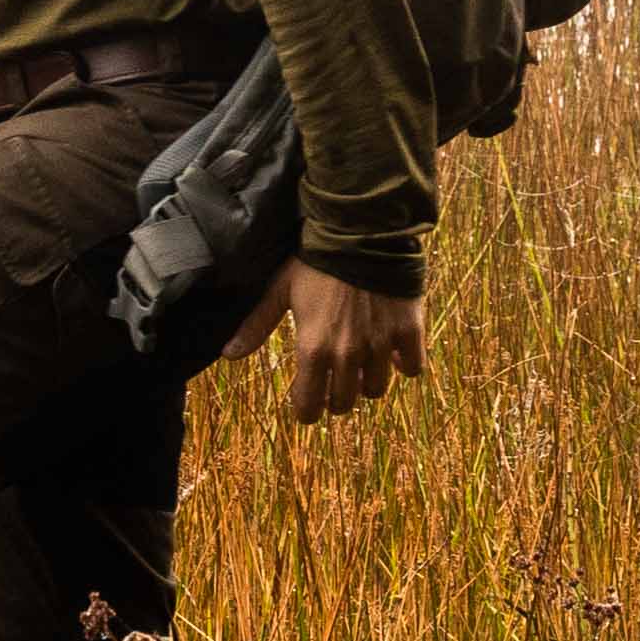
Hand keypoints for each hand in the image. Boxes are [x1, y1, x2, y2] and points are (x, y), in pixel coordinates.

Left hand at [223, 261, 427, 425]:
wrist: (362, 231)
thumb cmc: (317, 260)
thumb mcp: (281, 290)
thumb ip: (257, 325)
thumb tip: (227, 354)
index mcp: (313, 349)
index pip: (309, 407)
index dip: (306, 409)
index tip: (308, 402)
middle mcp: (347, 354)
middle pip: (343, 403)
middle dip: (336, 397)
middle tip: (335, 380)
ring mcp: (380, 345)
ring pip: (376, 389)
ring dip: (368, 380)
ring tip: (364, 362)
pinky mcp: (408, 332)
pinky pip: (412, 368)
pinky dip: (404, 364)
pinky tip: (394, 351)